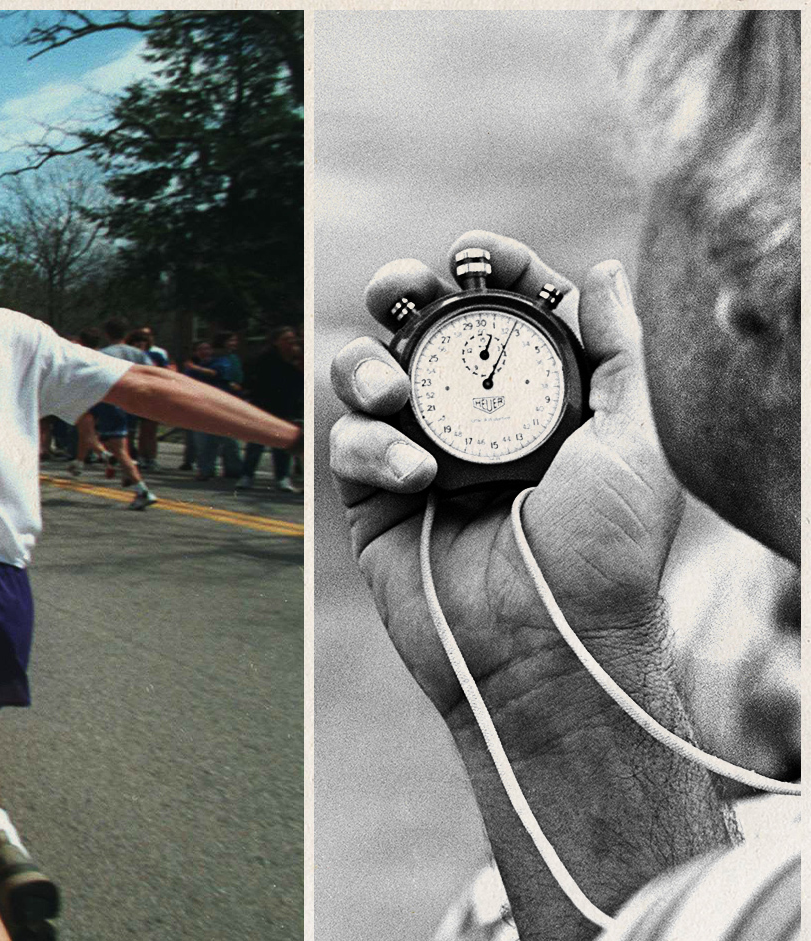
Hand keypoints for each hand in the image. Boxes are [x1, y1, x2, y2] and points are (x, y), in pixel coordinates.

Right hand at [328, 231, 682, 726]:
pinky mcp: (369, 499)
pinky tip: (412, 475)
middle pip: (417, 327)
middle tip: (403, 288)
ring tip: (394, 394)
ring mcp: (414, 454)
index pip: (501, 309)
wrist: (547, 650)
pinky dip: (370, 445)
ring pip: (363, 374)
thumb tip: (598, 269)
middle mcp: (468, 418)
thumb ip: (618, 350)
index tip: (480, 252)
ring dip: (369, 366)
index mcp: (533, 397)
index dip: (488, 268)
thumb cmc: (606, 556)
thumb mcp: (634, 443)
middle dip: (401, 291)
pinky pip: (344, 443)